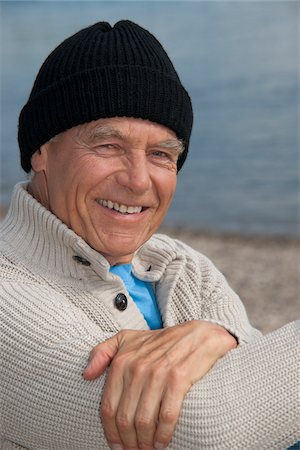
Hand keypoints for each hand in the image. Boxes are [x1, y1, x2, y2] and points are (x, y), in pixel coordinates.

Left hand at [83, 320, 236, 449]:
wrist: (197, 334)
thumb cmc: (160, 340)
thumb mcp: (126, 338)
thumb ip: (102, 352)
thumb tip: (86, 375)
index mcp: (122, 360)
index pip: (108, 406)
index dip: (110, 432)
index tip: (116, 445)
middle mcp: (137, 368)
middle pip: (125, 418)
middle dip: (128, 442)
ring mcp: (157, 373)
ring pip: (143, 421)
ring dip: (144, 443)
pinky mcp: (178, 379)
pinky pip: (166, 415)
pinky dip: (163, 435)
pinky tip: (162, 443)